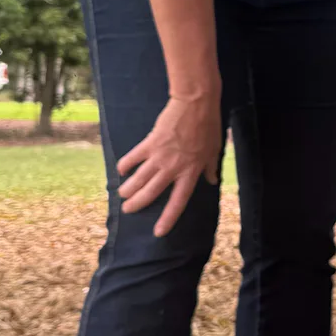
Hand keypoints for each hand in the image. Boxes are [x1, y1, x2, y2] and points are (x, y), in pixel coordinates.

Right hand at [117, 92, 222, 236]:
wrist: (196, 103)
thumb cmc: (209, 126)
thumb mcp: (215, 150)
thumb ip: (211, 167)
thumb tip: (212, 180)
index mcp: (191, 172)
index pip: (179, 201)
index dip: (168, 218)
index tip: (158, 232)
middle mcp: (174, 168)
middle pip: (151, 193)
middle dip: (137, 204)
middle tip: (128, 210)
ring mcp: (160, 156)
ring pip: (139, 179)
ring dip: (128, 189)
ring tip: (121, 195)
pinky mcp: (150, 143)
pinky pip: (134, 158)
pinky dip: (126, 165)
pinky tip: (121, 170)